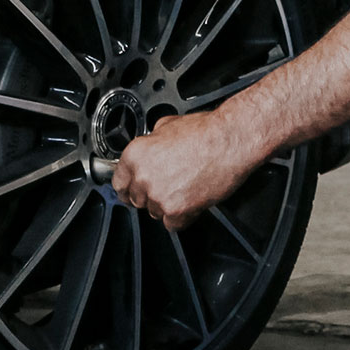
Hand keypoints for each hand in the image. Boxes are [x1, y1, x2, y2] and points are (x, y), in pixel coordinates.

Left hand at [110, 109, 261, 230]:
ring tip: (186, 187)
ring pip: (155, 212)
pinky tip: (192, 199)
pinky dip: (183, 216)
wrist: (230, 141)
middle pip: (137, 199)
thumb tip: (151, 147)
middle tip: (170, 183)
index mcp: (135, 154)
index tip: (136, 187)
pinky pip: (172, 224)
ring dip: (168, 204)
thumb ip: (152, 142)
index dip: (130, 185)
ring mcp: (158, 196)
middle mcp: (143, 176)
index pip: (119, 183)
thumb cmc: (206, 131)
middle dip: (151, 194)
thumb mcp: (168, 125)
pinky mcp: (177, 211)